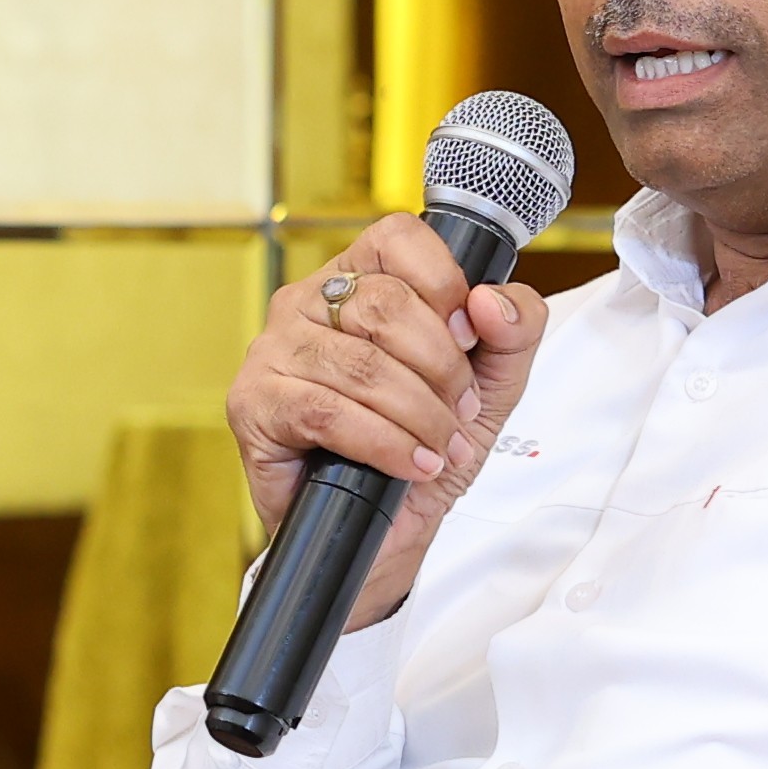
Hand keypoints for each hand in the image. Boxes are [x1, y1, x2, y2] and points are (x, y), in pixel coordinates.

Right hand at [227, 214, 548, 636]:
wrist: (387, 529)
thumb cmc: (424, 445)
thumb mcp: (492, 383)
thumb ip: (514, 329)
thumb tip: (491, 301)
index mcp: (358, 278)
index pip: (397, 238)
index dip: (444, 284)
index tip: (468, 337)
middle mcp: (307, 303)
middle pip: (384, 305)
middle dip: (441, 368)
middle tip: (459, 412)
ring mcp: (273, 350)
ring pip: (361, 365)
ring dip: (418, 415)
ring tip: (438, 447)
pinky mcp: (253, 403)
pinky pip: (327, 412)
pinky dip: (383, 443)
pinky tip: (409, 463)